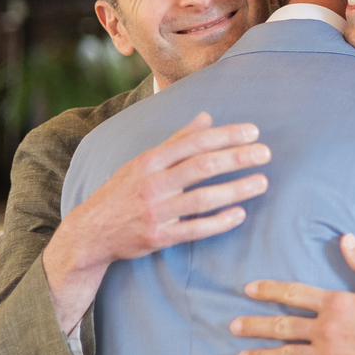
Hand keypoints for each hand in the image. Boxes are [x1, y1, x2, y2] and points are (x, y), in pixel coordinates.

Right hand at [45, 112, 270, 332]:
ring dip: (236, 190)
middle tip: (265, 153)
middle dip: (236, 158)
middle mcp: (152, 184)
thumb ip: (177, 140)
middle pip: (201, 167)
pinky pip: (194, 229)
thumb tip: (206, 116)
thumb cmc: (123, 191)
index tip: (253, 132)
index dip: (226, 136)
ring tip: (262, 182)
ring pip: (202, 199)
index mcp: (150, 161)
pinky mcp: (158, 238)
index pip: (194, 142)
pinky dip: (219, 222)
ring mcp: (155, 212)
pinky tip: (240, 214)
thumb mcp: (143, 162)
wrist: (90, 232)